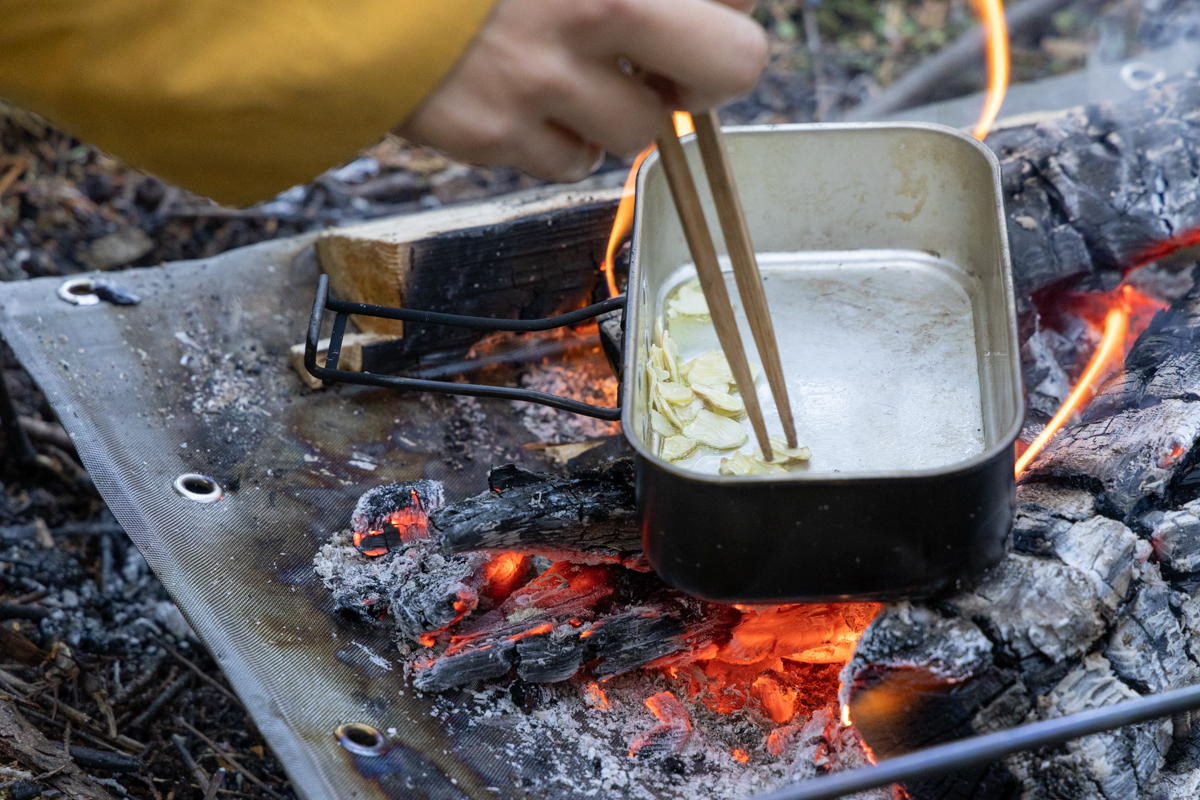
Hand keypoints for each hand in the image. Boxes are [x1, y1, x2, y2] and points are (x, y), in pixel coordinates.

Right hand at [397, 0, 766, 182]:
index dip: (722, 1)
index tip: (697, 6)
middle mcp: (595, 6)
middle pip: (734, 66)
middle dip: (709, 72)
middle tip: (670, 65)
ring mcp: (544, 79)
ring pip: (645, 132)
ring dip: (620, 112)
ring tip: (570, 77)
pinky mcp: (493, 135)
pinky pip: (571, 164)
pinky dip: (561, 143)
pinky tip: (525, 103)